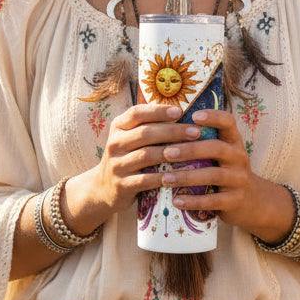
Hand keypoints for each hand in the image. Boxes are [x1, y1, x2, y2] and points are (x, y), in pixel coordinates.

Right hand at [65, 103, 202, 226]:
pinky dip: (163, 177)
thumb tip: (182, 112)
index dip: (158, 111)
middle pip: (145, 133)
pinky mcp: (122, 185)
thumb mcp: (130, 138)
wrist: (103, 188)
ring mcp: (117, 165)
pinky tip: (179, 176)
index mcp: (118, 127)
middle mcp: (115, 143)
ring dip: (171, 152)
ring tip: (192, 151)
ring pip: (146, 155)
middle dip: (173, 131)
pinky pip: (145, 179)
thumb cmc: (127, 157)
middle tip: (196, 132)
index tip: (180, 111)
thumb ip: (149, 126)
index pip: (137, 113)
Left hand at [158, 108, 269, 231]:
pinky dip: (194, 201)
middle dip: (190, 150)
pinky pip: (213, 200)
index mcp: (234, 141)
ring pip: (214, 175)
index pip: (228, 122)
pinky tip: (177, 201)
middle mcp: (239, 157)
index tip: (193, 116)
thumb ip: (202, 141)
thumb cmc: (225, 170)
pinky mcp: (235, 200)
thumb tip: (165, 126)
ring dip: (187, 177)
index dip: (213, 116)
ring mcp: (239, 179)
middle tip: (166, 153)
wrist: (252, 201)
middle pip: (217, 148)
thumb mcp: (221, 152)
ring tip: (165, 179)